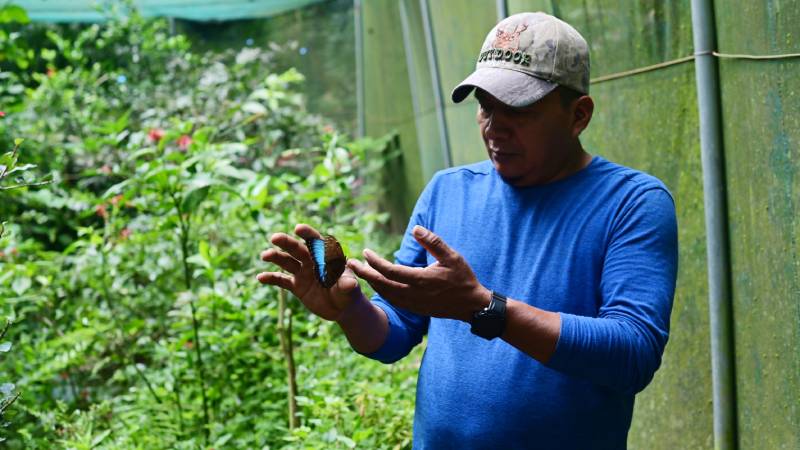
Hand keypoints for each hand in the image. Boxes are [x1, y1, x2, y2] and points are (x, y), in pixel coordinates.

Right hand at [257, 224, 361, 321]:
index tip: (299, 228)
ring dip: (276, 257)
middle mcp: (312, 261)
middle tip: (275, 238)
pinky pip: (282, 281)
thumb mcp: (350, 289)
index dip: (308, 235)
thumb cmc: (349, 293)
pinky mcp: (296, 286)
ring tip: (265, 255)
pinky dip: (271, 278)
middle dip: (287, 243)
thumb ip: (347, 284)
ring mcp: (303, 272)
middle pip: (298, 249)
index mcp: (326, 257)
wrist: (342, 307)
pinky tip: (260, 277)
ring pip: (287, 262)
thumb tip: (350, 283)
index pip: (317, 242)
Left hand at [347, 225, 489, 321]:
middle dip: (364, 274)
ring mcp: (413, 304)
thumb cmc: (463, 278)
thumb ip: (433, 242)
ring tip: (359, 271)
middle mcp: (414, 294)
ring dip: (370, 282)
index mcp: (421, 280)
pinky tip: (375, 283)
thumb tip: (415, 228)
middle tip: (349, 264)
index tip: (365, 252)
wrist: (471, 305)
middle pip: (382, 284)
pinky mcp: (414, 308)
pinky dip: (381, 291)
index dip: (375, 262)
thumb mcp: (452, 256)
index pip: (391, 271)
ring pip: (385, 294)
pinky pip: (392, 300)